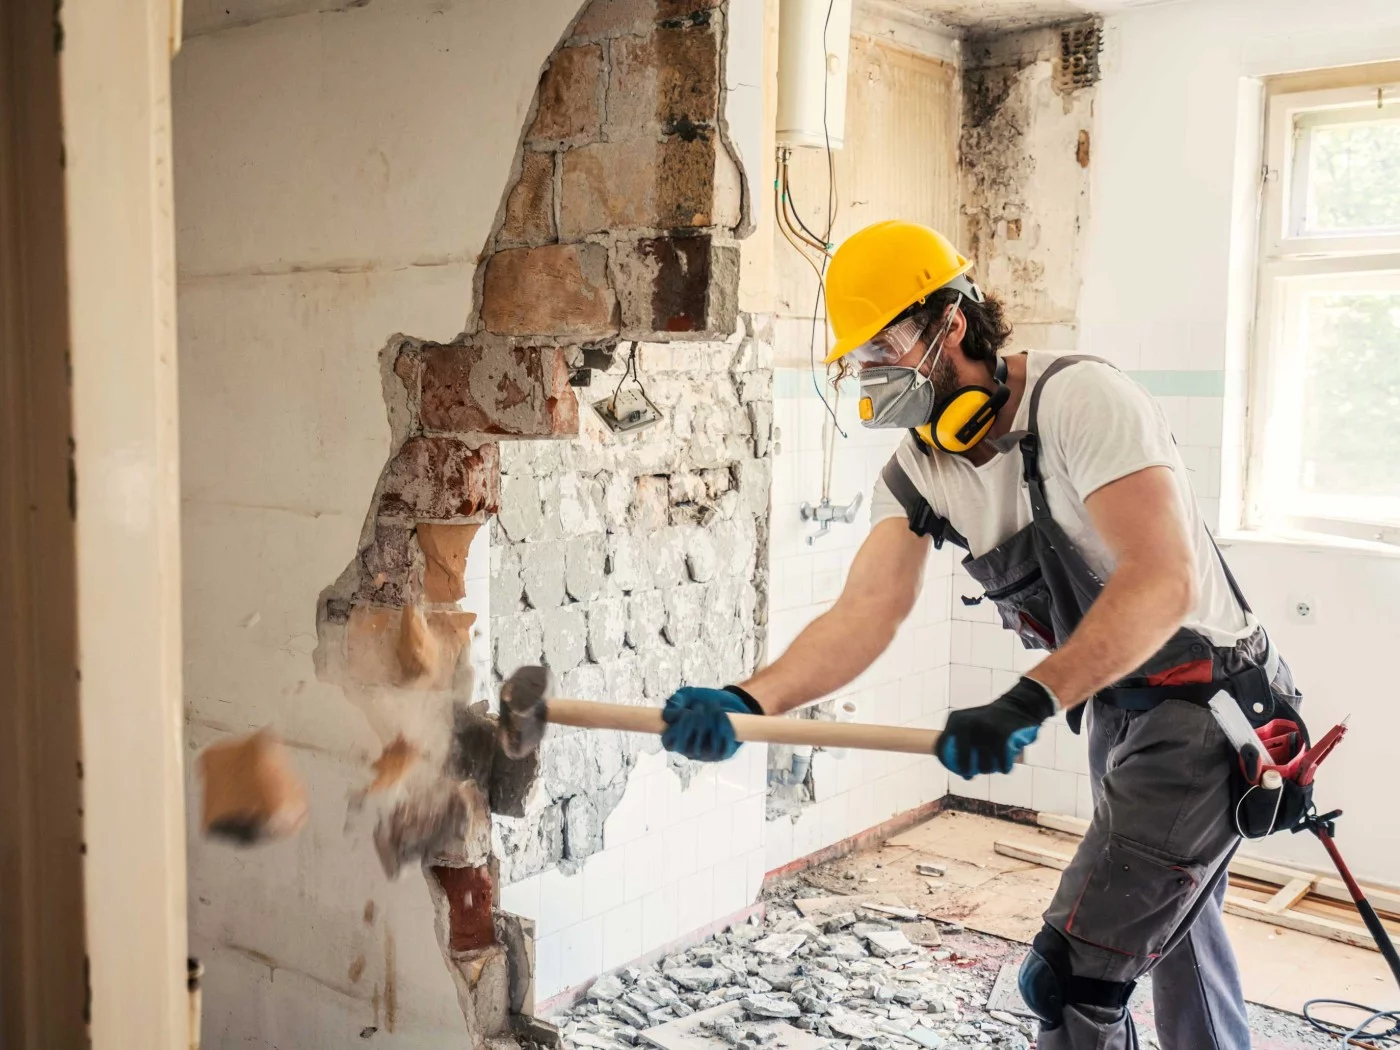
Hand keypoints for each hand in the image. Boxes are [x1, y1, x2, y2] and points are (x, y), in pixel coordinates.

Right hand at [661, 686, 762, 761]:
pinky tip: (723, 716)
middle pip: (686, 747)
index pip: (668, 744)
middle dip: (694, 725)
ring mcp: (706, 754)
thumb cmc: (703, 700)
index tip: (685, 712)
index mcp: (677, 738)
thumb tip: (668, 715)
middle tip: (700, 707)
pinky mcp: (723, 753)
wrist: (729, 701)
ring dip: (709, 726)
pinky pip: (722, 749)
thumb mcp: (686, 695)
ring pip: (705, 749)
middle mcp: (690, 749)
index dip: (674, 731)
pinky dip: (723, 730)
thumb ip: (675, 701)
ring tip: (714, 708)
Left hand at [936, 677, 1056, 778]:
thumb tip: (945, 760)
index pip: (943, 744)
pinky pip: (1001, 761)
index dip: (945, 760)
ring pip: (983, 762)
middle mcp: (967, 723)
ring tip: (989, 769)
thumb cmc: (989, 719)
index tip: (956, 769)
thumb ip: (959, 736)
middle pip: (962, 756)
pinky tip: (1004, 769)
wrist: (1017, 705)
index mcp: (956, 719)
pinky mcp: (1001, 735)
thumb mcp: (970, 720)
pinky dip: (1003, 767)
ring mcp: (984, 729)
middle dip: (964, 769)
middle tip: (969, 776)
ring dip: (987, 769)